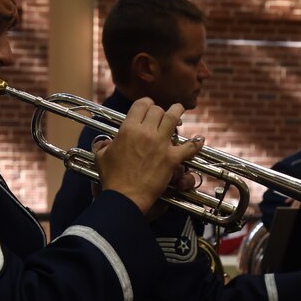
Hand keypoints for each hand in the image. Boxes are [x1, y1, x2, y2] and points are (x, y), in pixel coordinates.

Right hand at [95, 98, 203, 214]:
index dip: (146, 104)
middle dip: (159, 111)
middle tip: (161, 114)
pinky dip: (196, 143)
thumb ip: (104, 146)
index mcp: (128, 129)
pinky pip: (189, 147)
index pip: (141, 105)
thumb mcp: (101, 157)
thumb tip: (106, 143)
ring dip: (177, 112)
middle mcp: (145, 132)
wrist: (125, 196)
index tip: (148, 107)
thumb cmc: (112, 178)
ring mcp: (160, 144)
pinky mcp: (171, 158)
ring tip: (179, 110)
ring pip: (173, 118)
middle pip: (157, 110)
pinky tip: (199, 140)